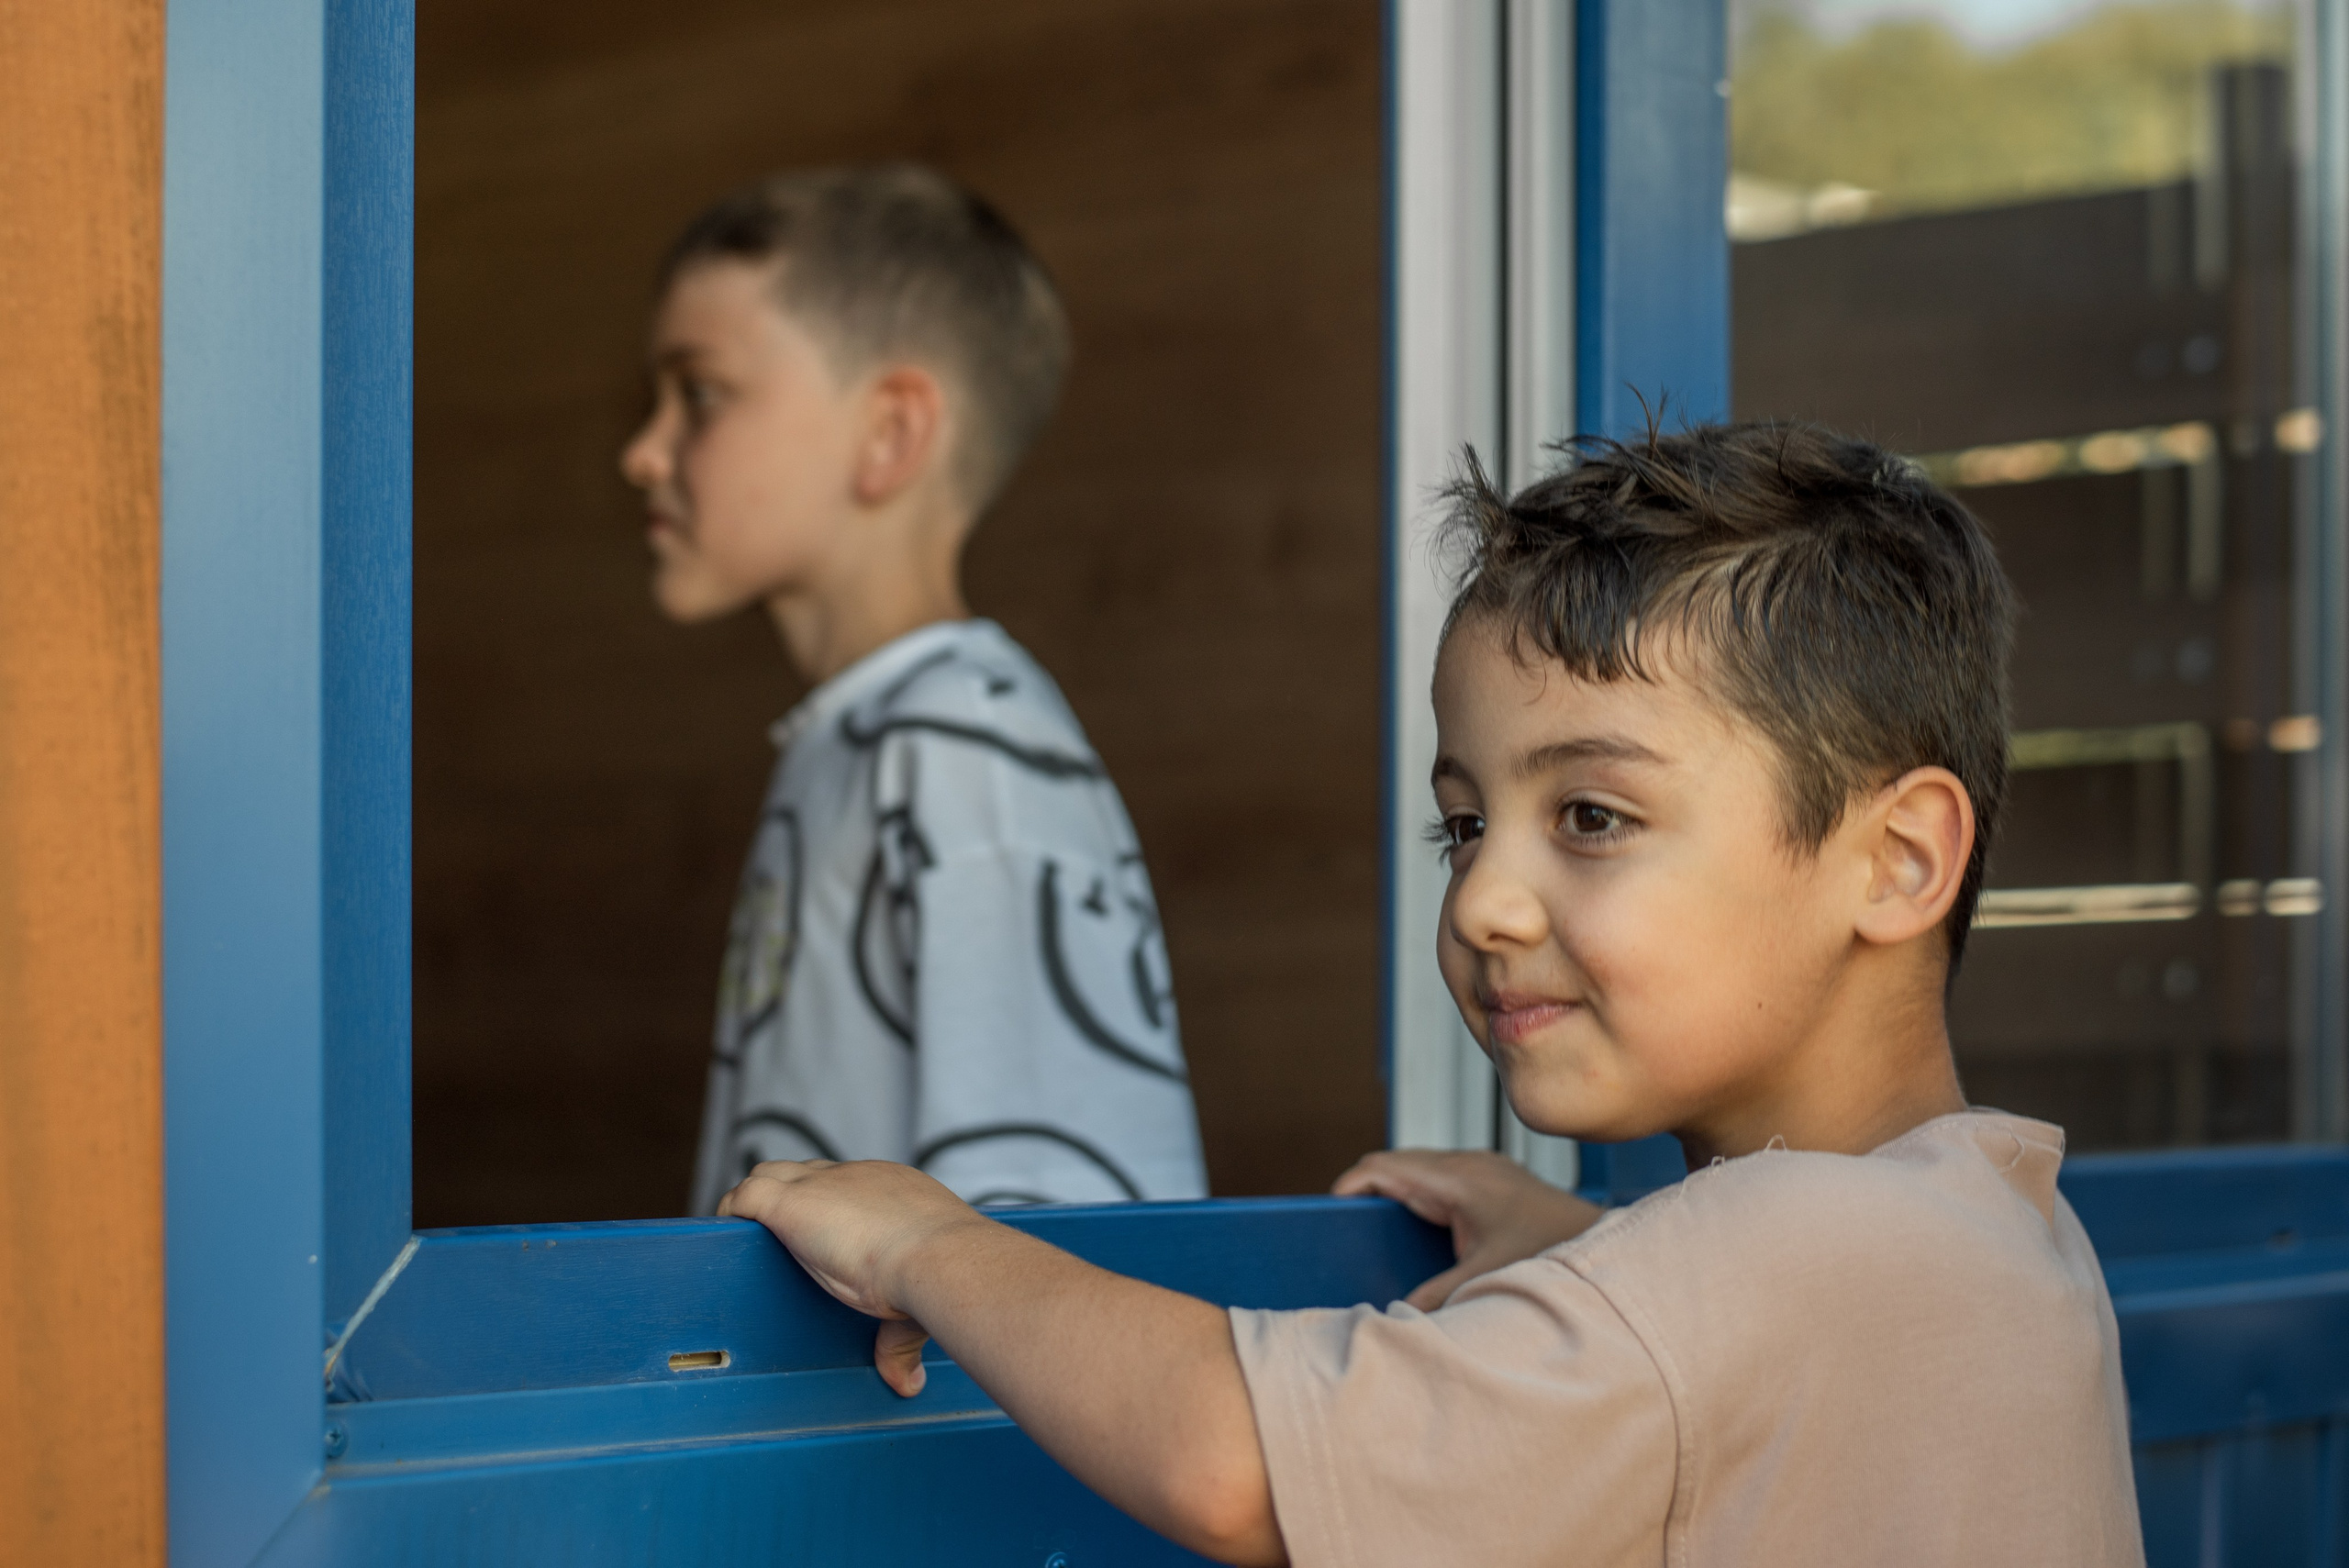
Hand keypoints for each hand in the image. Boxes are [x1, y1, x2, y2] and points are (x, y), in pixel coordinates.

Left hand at [718, 1158, 989, 1395]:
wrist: (936, 1256)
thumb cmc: (939, 1274)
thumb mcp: (916, 1307)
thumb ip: (901, 1342)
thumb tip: (908, 1382)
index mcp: (894, 1191)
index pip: (851, 1188)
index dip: (834, 1210)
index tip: (830, 1239)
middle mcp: (857, 1178)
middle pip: (810, 1173)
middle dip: (795, 1198)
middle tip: (787, 1240)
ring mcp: (821, 1186)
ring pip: (773, 1174)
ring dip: (759, 1201)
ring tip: (750, 1239)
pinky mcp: (790, 1202)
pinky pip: (748, 1193)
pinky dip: (735, 1210)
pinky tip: (727, 1232)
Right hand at [1334, 1149, 1603, 1309]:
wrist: (1603, 1245)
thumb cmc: (1551, 1252)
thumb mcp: (1488, 1277)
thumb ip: (1438, 1295)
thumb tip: (1398, 1314)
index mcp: (1459, 1179)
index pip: (1385, 1167)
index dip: (1351, 1186)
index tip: (1328, 1212)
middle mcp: (1467, 1165)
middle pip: (1397, 1164)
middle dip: (1368, 1191)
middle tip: (1346, 1227)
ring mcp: (1481, 1169)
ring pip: (1418, 1169)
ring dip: (1395, 1193)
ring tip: (1377, 1230)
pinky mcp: (1491, 1181)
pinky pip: (1440, 1179)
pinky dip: (1420, 1198)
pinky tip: (1419, 1230)